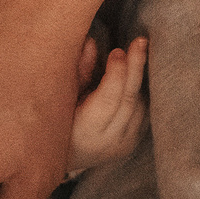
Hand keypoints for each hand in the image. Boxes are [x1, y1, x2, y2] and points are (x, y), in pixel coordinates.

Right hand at [67, 34, 147, 170]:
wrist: (63, 156)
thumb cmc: (56, 123)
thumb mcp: (60, 99)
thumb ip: (77, 73)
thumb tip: (90, 43)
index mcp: (85, 133)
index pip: (108, 101)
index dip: (115, 75)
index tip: (118, 51)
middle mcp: (108, 142)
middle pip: (128, 100)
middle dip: (135, 67)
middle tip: (140, 41)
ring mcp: (124, 144)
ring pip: (140, 106)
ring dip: (138, 79)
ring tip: (137, 52)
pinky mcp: (133, 142)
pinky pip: (143, 112)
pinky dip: (140, 92)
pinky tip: (136, 72)